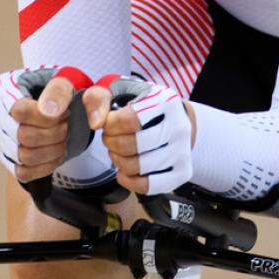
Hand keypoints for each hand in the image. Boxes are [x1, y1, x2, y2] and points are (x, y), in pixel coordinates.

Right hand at [0, 67, 84, 182]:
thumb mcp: (65, 79)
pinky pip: (24, 172)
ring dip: (54, 150)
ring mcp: (1, 138)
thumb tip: (48, 111)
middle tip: (68, 125)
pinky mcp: (7, 158)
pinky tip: (57, 152)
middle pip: (23, 137)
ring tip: (65, 137)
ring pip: (25, 157)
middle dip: (55, 133)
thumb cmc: (59, 89)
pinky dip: (46, 166)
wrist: (59, 102)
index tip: (65, 112)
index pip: (20, 112)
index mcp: (7, 89)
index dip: (47, 117)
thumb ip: (58, 90)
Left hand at [83, 77, 196, 194]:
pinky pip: (146, 186)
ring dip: (118, 161)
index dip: (109, 125)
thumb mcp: (121, 91)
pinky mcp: (181, 173)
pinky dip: (129, 181)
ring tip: (120, 151)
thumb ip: (99, 99)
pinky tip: (126, 170)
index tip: (109, 123)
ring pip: (135, 167)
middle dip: (110, 143)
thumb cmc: (145, 107)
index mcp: (166, 102)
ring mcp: (182, 152)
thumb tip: (96, 123)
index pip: (126, 121)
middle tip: (111, 138)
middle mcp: (179, 128)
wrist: (177, 120)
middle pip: (128, 146)